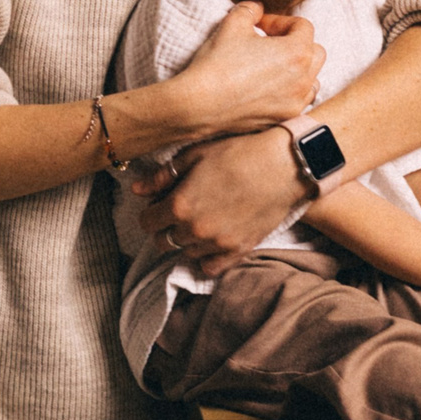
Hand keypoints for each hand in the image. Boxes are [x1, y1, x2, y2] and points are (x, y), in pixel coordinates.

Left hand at [136, 128, 306, 273]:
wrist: (284, 166)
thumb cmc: (239, 152)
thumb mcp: (195, 155)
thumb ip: (162, 176)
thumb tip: (136, 189)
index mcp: (179, 206)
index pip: (147, 222)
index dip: (150, 212)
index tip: (157, 205)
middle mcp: (194, 230)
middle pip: (164, 242)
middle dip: (164, 228)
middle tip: (176, 213)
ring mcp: (217, 244)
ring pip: (186, 253)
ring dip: (186, 240)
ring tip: (198, 221)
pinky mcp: (238, 251)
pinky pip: (210, 267)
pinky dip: (205, 257)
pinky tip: (210, 240)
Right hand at [170, 1, 323, 138]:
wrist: (201, 104)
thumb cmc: (218, 63)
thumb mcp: (232, 24)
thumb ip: (250, 9)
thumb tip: (257, 7)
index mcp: (296, 52)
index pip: (303, 26)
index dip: (280, 21)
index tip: (259, 26)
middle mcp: (303, 79)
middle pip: (315, 52)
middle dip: (296, 43)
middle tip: (269, 43)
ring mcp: (296, 101)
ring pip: (312, 78)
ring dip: (299, 69)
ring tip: (273, 67)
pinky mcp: (285, 118)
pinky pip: (300, 101)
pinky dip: (292, 91)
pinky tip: (271, 88)